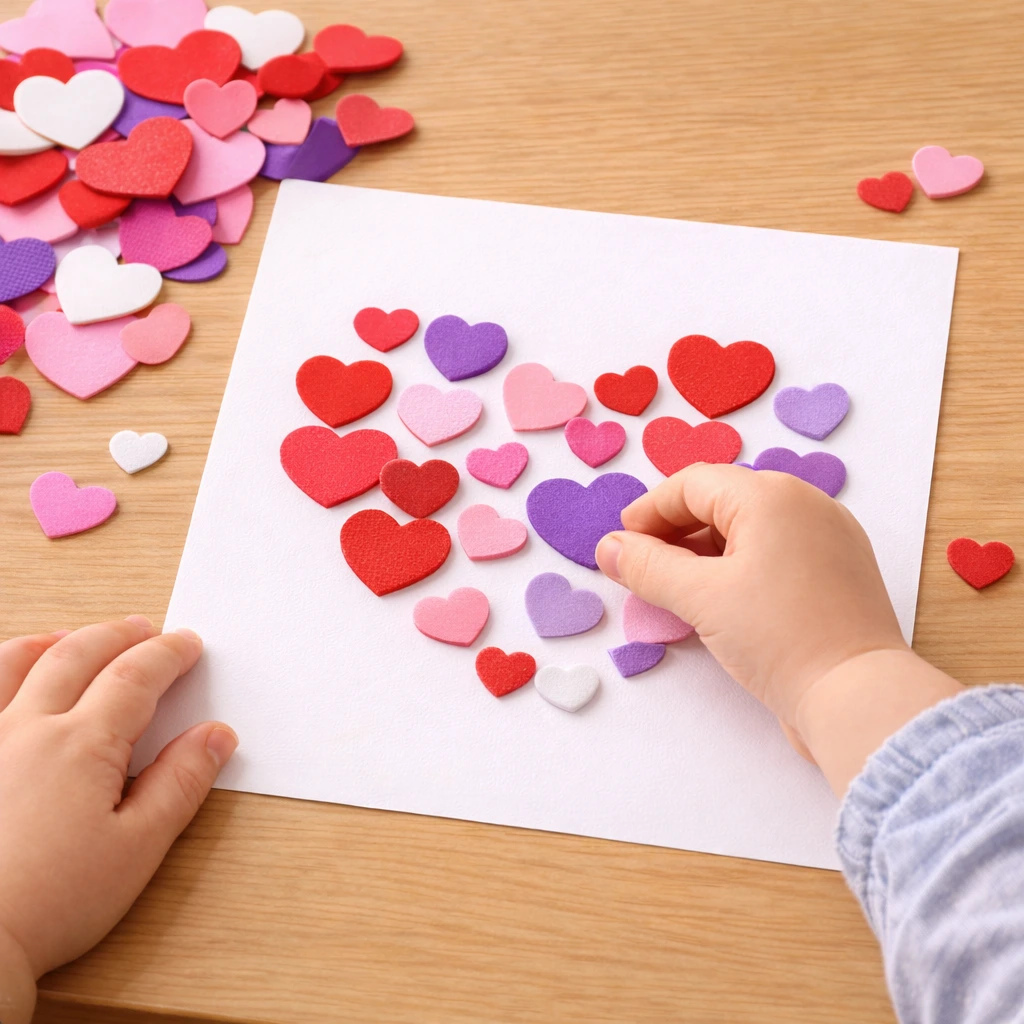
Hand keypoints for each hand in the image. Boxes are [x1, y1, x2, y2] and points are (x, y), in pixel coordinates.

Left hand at [0, 618, 235, 1022]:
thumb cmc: (49, 902)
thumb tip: (216, 737)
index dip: (168, 654)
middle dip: (119, 635)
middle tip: (145, 630)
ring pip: (16, 662)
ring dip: (55, 641)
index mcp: (83, 744)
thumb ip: (180, 784)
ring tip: (74, 637)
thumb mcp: (138, 848)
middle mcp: (29, 728)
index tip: (188, 645)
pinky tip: (11, 678)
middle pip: (79, 654)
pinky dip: (3, 670)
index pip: (136, 676)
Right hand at [595, 464, 960, 791]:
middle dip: (675, 531)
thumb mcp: (700, 598)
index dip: (649, 511)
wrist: (859, 697)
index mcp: (772, 495)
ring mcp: (828, 536)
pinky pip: (777, 551)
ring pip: (749, 528)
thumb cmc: (779, 638)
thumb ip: (646, 566)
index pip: (693, 484)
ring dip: (705, 551)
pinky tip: (721, 601)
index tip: (622, 546)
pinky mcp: (839, 570)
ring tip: (677, 590)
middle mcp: (805, 503)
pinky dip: (739, 566)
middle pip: (722, 501)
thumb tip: (609, 547)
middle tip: (644, 569)